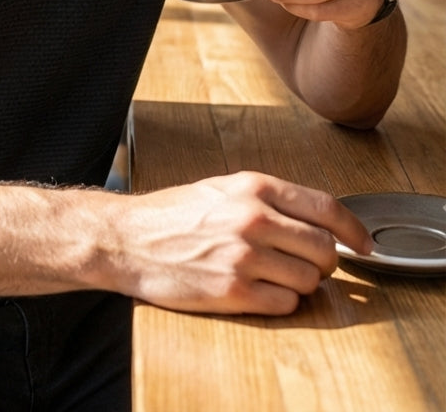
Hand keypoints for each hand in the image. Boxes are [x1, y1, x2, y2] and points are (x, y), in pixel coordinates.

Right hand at [120, 171, 372, 315]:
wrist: (128, 239)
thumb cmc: (173, 214)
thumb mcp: (223, 188)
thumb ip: (268, 199)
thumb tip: (317, 219)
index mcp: (253, 187)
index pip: (326, 207)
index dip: (354, 230)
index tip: (365, 244)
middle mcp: (253, 219)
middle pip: (325, 249)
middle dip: (327, 262)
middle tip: (313, 266)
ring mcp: (244, 257)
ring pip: (309, 281)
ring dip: (302, 284)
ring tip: (277, 277)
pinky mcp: (233, 292)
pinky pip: (286, 306)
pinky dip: (281, 303)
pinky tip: (260, 292)